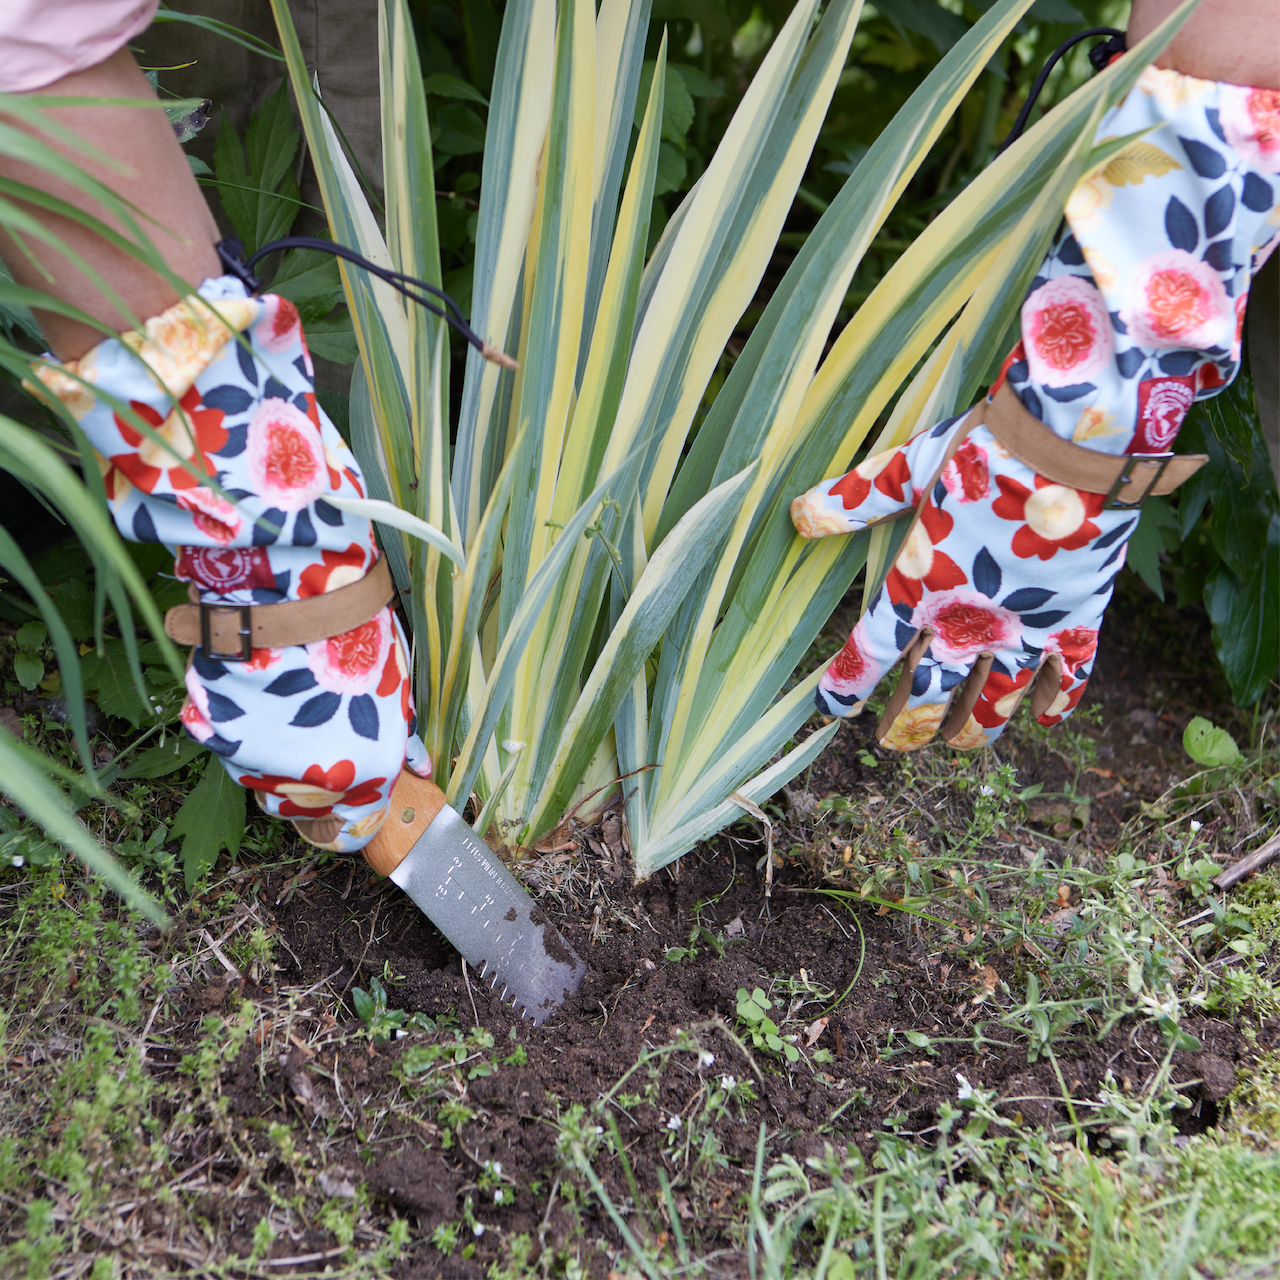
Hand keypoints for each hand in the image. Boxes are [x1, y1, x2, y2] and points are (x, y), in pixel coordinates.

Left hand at [791, 402, 1135, 750]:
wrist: (1072, 441)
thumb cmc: (984, 450)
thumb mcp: (910, 468)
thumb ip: (856, 499)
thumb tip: (797, 514)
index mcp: (918, 588)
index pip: (867, 654)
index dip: (845, 687)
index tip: (832, 708)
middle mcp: (967, 623)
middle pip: (928, 696)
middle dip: (906, 726)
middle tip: (892, 743)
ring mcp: (1025, 629)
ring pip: (995, 704)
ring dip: (972, 731)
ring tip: (957, 743)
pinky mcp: (1076, 621)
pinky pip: (1068, 680)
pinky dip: (1055, 705)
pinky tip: (1043, 718)